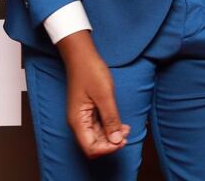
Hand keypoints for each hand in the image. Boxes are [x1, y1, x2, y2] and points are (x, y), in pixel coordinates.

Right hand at [57, 31, 129, 157]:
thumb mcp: (104, 96)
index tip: (121, 140)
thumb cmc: (90, 72)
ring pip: (97, 137)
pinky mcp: (88, 112)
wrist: (82, 56)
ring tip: (126, 128)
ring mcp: (83, 117)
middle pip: (94, 145)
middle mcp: (78, 123)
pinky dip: (110, 128)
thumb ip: (110, 119)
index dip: (107, 149)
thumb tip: (116, 140)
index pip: (91, 148)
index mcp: (78, 121)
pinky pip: (99, 127)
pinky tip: (121, 124)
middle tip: (126, 134)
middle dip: (111, 143)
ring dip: (112, 136)